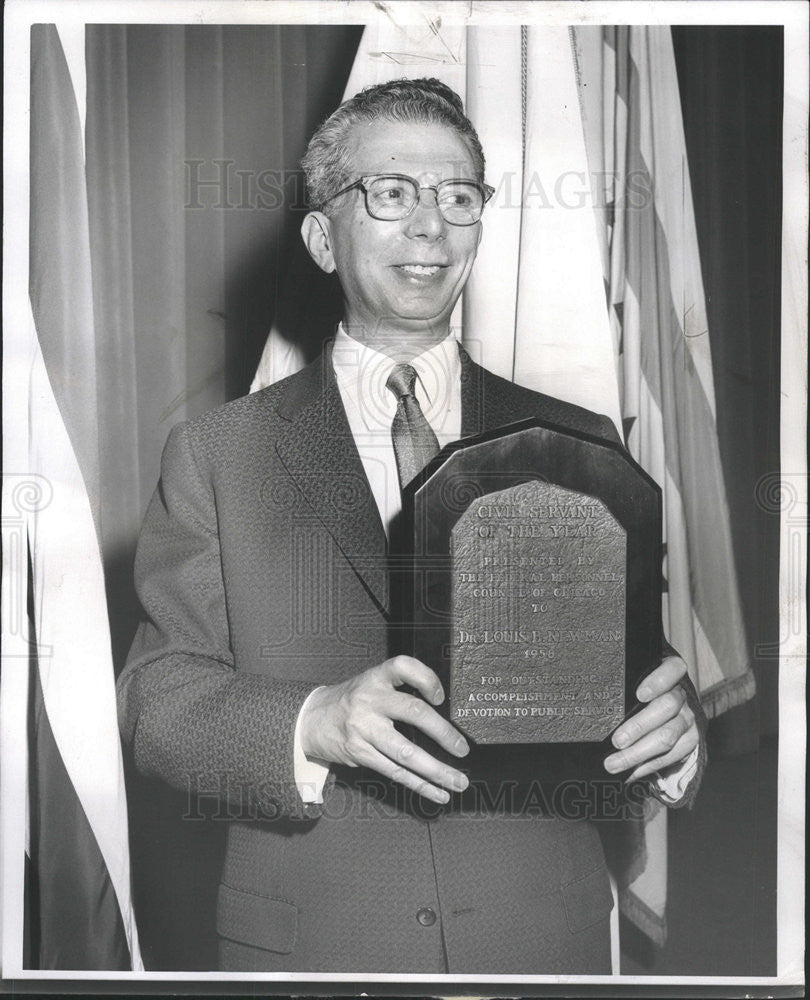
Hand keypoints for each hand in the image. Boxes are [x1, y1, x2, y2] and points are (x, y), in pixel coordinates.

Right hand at [298, 656, 469, 803]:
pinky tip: (438, 792)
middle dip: (443, 733)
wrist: (313, 719)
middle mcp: (370, 700)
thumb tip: (445, 714)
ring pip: (406, 753)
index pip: (403, 667)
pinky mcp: (361, 754)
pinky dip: (420, 785)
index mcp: (376, 677)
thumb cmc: (353, 699)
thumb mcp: (371, 682)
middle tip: (463, 748)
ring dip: (437, 770)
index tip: (441, 697)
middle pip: (413, 712)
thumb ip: (400, 689)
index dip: (426, 679)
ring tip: (459, 781)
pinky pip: (395, 772)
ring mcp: (364, 729)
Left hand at [604, 655, 698, 781]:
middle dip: (639, 726)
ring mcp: (688, 718)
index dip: (658, 681)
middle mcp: (681, 695)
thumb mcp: (633, 680)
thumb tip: (593, 700)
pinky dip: (648, 766)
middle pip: (666, 707)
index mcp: (670, 672)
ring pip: (667, 736)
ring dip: (638, 753)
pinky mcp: (690, 740)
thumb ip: (623, 684)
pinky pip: (672, 756)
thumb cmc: (637, 690)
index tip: (640, 695)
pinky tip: (630, 772)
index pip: (672, 669)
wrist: (668, 708)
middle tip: (616, 741)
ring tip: (614, 764)